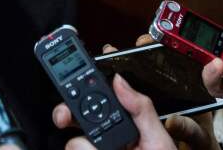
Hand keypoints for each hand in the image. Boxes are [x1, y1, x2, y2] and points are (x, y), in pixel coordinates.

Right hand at [57, 74, 177, 148]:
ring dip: (83, 145)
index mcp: (124, 127)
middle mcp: (105, 141)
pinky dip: (81, 149)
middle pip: (75, 119)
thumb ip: (141, 108)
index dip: (81, 88)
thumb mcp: (158, 140)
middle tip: (64, 117)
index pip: (98, 101)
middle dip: (66, 114)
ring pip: (72, 143)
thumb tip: (119, 80)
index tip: (70, 79)